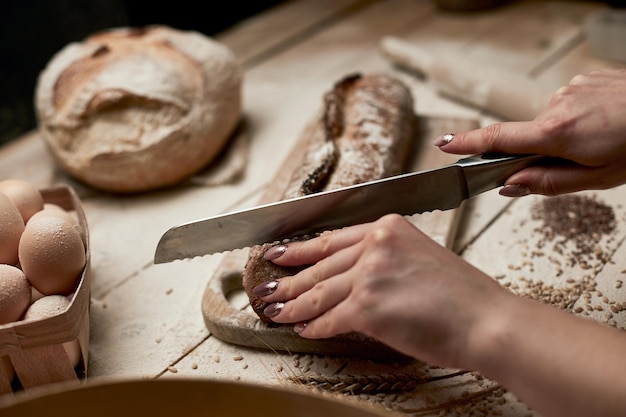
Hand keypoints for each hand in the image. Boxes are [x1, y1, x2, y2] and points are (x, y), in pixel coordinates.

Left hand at [255, 214, 625, 416]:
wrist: (486, 321)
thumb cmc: (462, 297)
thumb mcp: (420, 258)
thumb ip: (384, 261)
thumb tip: (352, 281)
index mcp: (388, 226)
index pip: (333, 239)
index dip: (301, 250)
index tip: (280, 253)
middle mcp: (376, 243)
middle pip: (321, 265)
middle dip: (289, 280)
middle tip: (269, 287)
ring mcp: (370, 273)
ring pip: (319, 292)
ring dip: (294, 305)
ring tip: (277, 311)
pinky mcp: (367, 305)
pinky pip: (330, 318)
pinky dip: (315, 327)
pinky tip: (304, 330)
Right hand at [434, 69, 625, 196]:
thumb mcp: (596, 179)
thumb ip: (547, 183)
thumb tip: (510, 185)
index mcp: (556, 132)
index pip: (498, 139)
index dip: (467, 143)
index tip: (443, 144)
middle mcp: (557, 104)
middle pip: (528, 135)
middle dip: (540, 152)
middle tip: (575, 164)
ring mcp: (572, 88)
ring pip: (550, 120)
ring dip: (563, 135)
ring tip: (600, 142)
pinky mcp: (585, 79)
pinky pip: (568, 104)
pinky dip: (578, 118)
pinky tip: (604, 124)